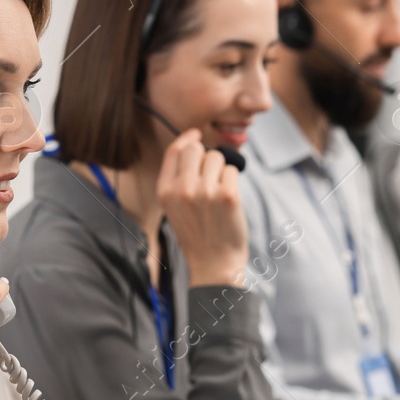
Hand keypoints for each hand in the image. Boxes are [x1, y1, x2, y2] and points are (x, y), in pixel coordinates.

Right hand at [157, 128, 246, 286]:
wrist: (214, 264)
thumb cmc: (197, 234)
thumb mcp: (174, 207)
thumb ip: (178, 178)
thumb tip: (194, 143)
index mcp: (165, 191)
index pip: (175, 150)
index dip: (187, 138)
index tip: (197, 135)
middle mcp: (182, 189)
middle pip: (196, 148)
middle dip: (207, 157)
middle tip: (211, 178)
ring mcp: (205, 192)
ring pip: (217, 157)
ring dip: (222, 170)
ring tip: (219, 194)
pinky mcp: (228, 196)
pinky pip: (233, 170)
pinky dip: (234, 181)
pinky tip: (229, 200)